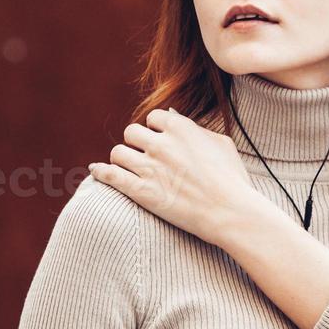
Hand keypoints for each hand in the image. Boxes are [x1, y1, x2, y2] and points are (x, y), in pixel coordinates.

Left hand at [87, 107, 260, 246]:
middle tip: (145, 157)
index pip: (153, 118)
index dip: (156, 130)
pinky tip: (96, 171)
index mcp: (181, 127)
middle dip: (137, 144)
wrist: (230, 212)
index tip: (160, 142)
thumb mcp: (221, 144)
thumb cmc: (232, 180)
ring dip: (123, 160)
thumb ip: (196, 128)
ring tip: (130, 169)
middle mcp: (162, 143)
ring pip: (118, 153)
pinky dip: (100, 172)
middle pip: (131, 132)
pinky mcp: (141, 191)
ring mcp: (150, 167)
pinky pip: (109, 175)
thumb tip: (174, 116)